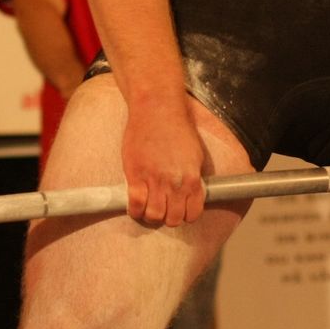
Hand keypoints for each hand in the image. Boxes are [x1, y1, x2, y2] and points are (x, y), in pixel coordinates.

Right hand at [121, 103, 206, 226]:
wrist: (157, 109)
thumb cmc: (177, 127)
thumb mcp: (194, 154)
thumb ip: (192, 176)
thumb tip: (190, 193)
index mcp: (192, 178)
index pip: (193, 214)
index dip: (186, 215)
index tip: (179, 210)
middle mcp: (175, 183)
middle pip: (173, 219)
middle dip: (168, 218)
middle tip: (163, 209)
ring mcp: (154, 180)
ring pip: (154, 216)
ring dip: (151, 216)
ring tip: (148, 207)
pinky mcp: (135, 175)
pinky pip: (135, 205)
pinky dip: (134, 210)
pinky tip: (135, 204)